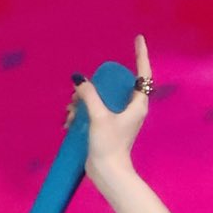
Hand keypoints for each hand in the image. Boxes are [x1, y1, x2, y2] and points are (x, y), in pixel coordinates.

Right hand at [63, 33, 152, 174]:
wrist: (108, 174)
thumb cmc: (110, 146)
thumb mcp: (99, 117)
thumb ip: (89, 95)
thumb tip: (79, 80)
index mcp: (137, 105)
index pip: (143, 74)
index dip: (141, 55)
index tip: (139, 38)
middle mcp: (130, 110)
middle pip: (113, 85)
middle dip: (92, 87)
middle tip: (78, 94)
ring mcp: (118, 119)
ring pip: (99, 98)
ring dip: (81, 102)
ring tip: (71, 113)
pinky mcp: (107, 128)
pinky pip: (93, 111)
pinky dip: (80, 113)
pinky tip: (69, 121)